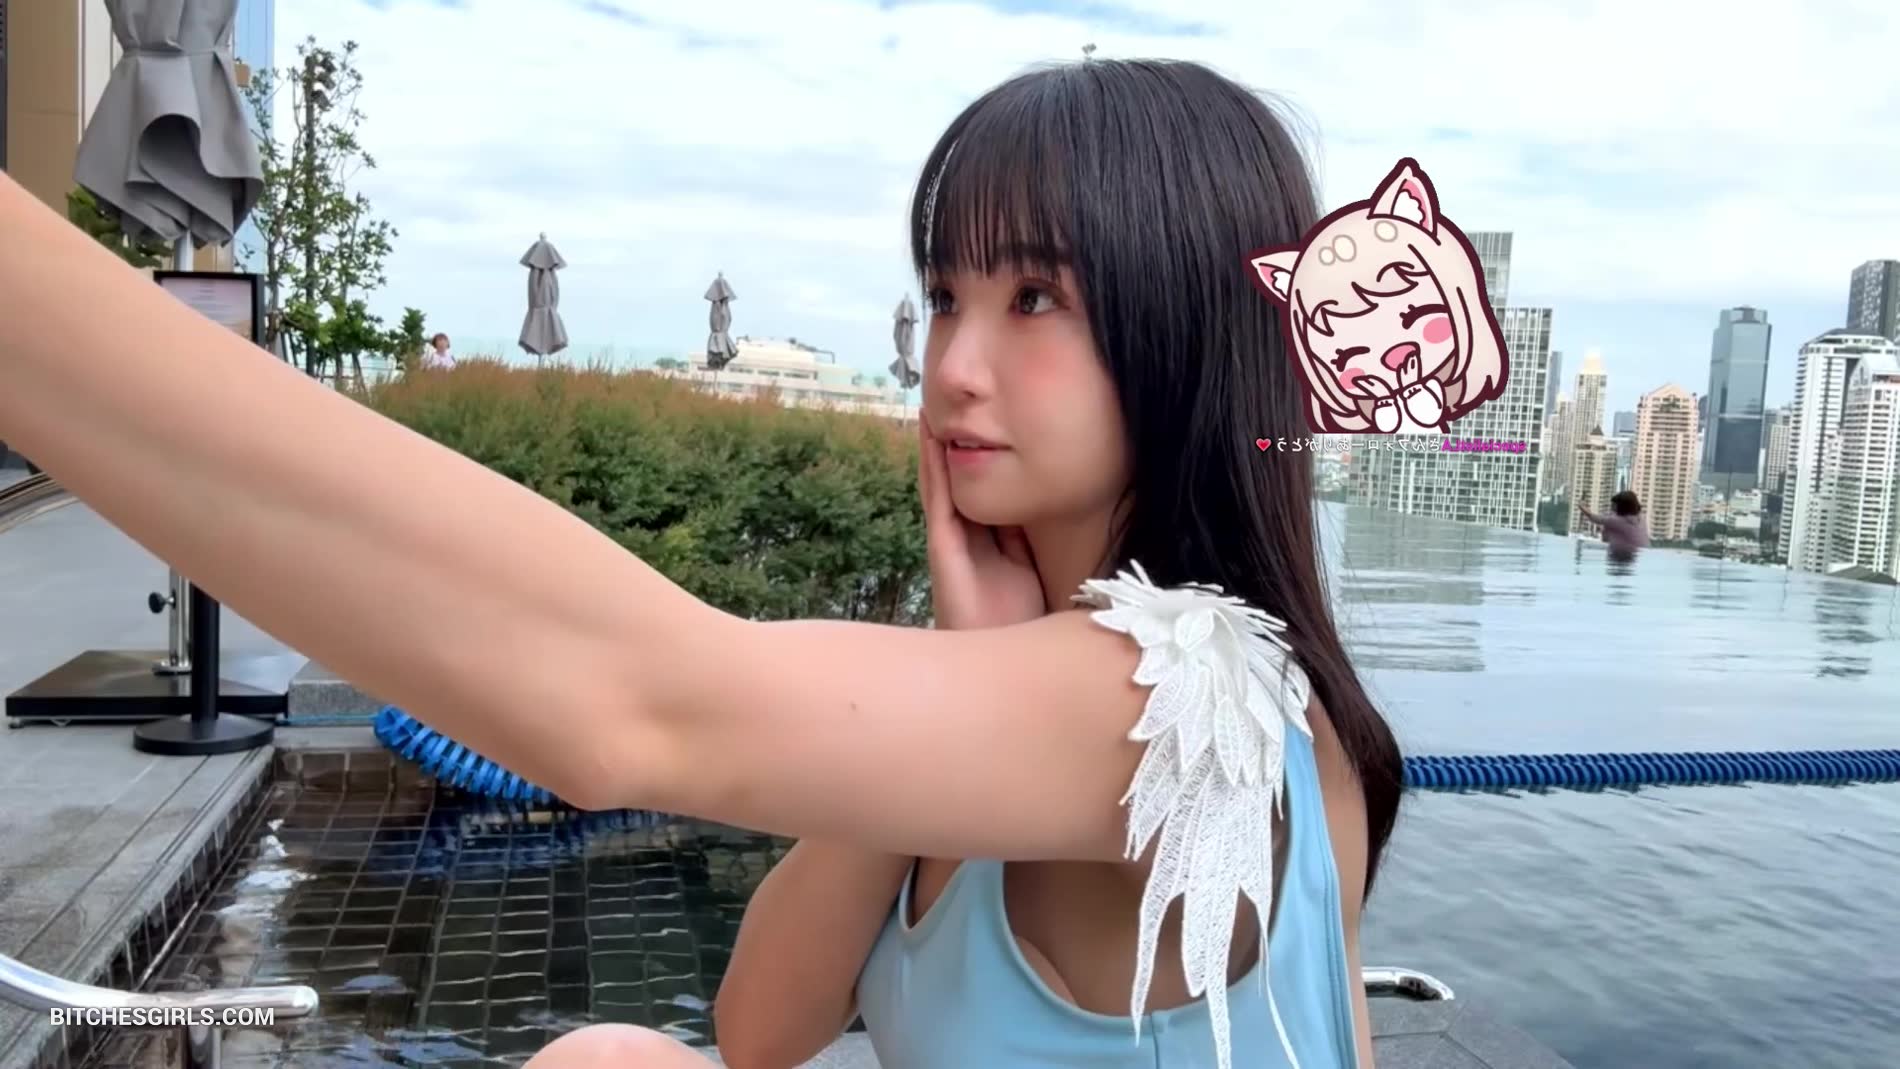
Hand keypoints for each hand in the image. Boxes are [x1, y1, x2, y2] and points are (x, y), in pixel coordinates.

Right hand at [918, 413, 1046, 629]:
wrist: (999, 670)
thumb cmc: (1019, 629)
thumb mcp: (1033, 572)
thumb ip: (1033, 546)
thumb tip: (1048, 511)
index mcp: (991, 545)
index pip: (984, 494)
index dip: (982, 460)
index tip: (983, 425)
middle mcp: (966, 540)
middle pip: (958, 484)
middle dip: (953, 448)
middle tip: (947, 405)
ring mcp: (950, 542)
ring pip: (941, 485)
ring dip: (934, 448)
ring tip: (929, 410)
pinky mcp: (942, 548)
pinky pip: (938, 499)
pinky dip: (932, 466)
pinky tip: (930, 437)